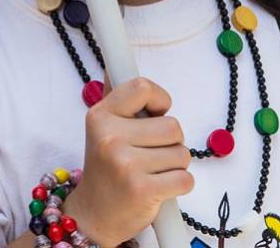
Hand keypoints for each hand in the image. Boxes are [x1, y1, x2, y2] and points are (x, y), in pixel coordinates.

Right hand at [60, 77, 193, 247]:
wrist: (94, 214)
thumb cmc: (106, 167)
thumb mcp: (102, 128)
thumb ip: (116, 98)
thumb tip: (114, 65)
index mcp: (101, 115)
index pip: (143, 86)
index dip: (160, 100)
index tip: (156, 114)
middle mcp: (110, 137)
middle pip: (173, 126)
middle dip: (170, 142)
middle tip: (150, 154)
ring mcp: (125, 164)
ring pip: (182, 153)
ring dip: (174, 165)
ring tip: (152, 172)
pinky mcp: (142, 190)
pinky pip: (185, 179)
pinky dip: (179, 185)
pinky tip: (160, 188)